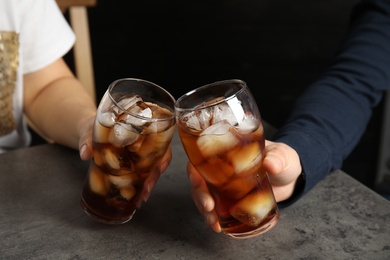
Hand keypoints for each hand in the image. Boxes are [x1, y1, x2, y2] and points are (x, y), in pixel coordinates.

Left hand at [78, 113, 172, 202]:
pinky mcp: (133, 162)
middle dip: (154, 174)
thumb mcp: (89, 129)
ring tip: (142, 197)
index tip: (160, 167)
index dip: (163, 152)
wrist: (88, 129)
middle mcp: (145, 137)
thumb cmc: (93, 124)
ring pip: (153, 166)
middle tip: (147, 189)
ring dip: (149, 182)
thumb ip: (87, 139)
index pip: (160, 136)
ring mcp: (140, 151)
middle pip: (159, 156)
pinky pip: (142, 172)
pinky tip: (138, 195)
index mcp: (140, 123)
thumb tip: (86, 153)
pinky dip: (141, 184)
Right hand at [187, 140, 301, 232]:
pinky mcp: (229, 200)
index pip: (203, 156)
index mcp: (227, 151)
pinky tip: (218, 227)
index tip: (196, 180)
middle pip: (199, 179)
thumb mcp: (282, 155)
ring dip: (204, 210)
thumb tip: (271, 164)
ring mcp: (223, 185)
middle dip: (200, 194)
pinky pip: (216, 209)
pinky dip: (214, 218)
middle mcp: (220, 168)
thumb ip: (277, 158)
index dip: (195, 167)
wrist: (289, 178)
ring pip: (204, 196)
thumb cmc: (282, 159)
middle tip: (209, 206)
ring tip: (214, 222)